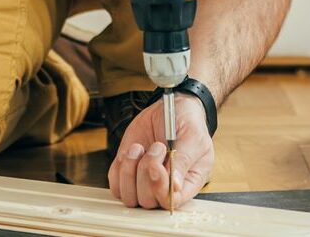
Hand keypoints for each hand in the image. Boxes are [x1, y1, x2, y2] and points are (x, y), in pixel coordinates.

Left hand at [108, 93, 213, 209]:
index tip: (157, 166)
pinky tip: (133, 150)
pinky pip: (116, 184)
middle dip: (146, 172)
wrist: (171, 108)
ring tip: (142, 148)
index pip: (170, 202)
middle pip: (147, 201)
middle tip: (157, 147)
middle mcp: (164, 187)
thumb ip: (183, 161)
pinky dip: (120, 167)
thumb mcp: (192, 138)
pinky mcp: (128, 173)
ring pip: (129, 196)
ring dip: (130, 170)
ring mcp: (144, 182)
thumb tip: (174, 187)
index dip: (160, 189)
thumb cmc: (188, 123)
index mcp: (187, 184)